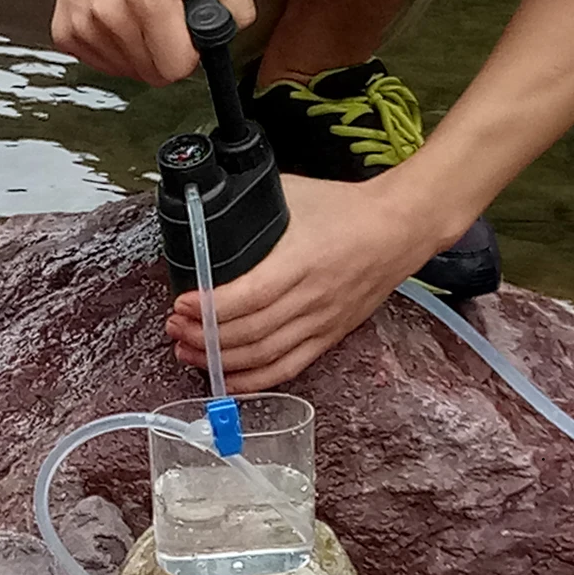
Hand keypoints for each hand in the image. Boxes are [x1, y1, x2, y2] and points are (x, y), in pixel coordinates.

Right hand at [31, 0, 255, 85]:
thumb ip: (236, 3)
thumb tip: (230, 36)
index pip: (176, 68)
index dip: (188, 55)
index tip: (184, 33)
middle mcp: (111, 14)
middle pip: (152, 76)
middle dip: (165, 55)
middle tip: (164, 20)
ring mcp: (84, 26)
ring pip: (128, 73)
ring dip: (140, 53)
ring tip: (140, 14)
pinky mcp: (67, 32)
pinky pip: (102, 66)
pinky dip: (116, 51)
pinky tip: (119, 20)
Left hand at [165, 171, 459, 391]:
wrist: (399, 228)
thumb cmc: (345, 207)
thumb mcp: (292, 194)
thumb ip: (249, 207)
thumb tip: (205, 210)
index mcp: (301, 260)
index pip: (249, 295)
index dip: (210, 307)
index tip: (181, 303)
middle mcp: (311, 298)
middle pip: (250, 333)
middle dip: (204, 336)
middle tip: (174, 328)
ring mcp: (321, 322)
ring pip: (264, 356)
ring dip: (220, 360)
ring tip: (187, 351)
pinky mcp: (329, 337)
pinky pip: (287, 368)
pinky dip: (253, 380)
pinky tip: (224, 378)